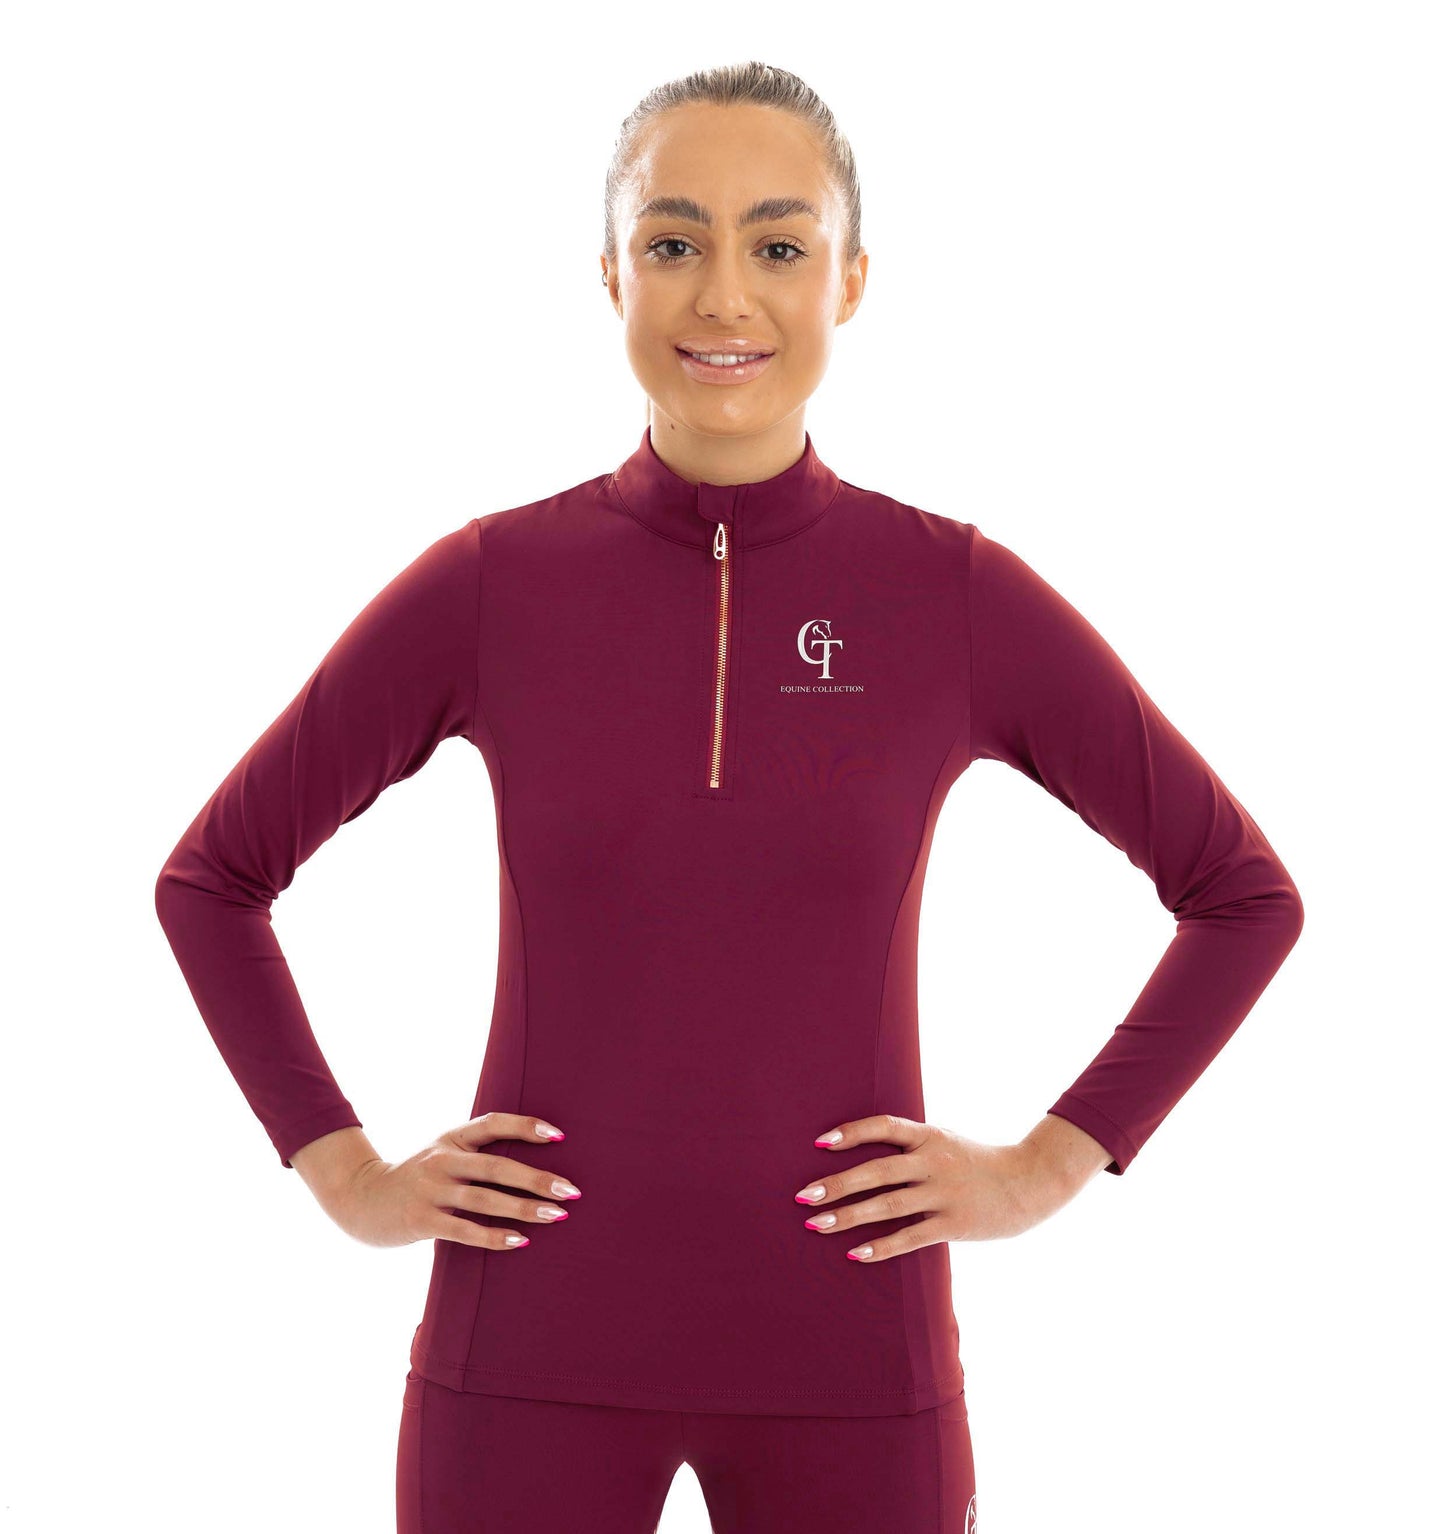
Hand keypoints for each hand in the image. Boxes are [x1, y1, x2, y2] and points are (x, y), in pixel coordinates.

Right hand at [315, 1111, 581, 1249]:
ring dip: (524, 1209)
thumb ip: (476, 1152)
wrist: (362, 1199)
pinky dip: (494, 1236)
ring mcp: (431, 1190)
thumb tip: (532, 1161)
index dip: (526, 1127)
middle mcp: (443, 1159)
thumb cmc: (417, 1178)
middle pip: (497, 1166)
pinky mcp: (422, 1220)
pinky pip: (465, 1230)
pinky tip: (520, 1241)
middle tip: (571, 1191)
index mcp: (452, 1138)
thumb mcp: (442, 1153)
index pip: (493, 1123)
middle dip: (537, 1179)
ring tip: (556, 1216)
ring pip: (485, 1199)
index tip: (559, 1136)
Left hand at [792, 1114, 1098, 1262]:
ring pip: (888, 1205)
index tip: (819, 1143)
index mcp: (930, 1135)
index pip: (884, 1127)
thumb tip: (863, 1152)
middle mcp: (934, 1161)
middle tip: (803, 1196)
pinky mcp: (954, 1224)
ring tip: (816, 1225)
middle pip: (877, 1171)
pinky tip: (854, 1254)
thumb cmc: (976, 1162)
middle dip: (837, 1184)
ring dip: (849, 1216)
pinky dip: (881, 1246)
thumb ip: (911, 1145)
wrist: (1029, 1182)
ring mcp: (944, 1193)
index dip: (851, 1133)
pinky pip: (910, 1237)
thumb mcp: (945, 1141)